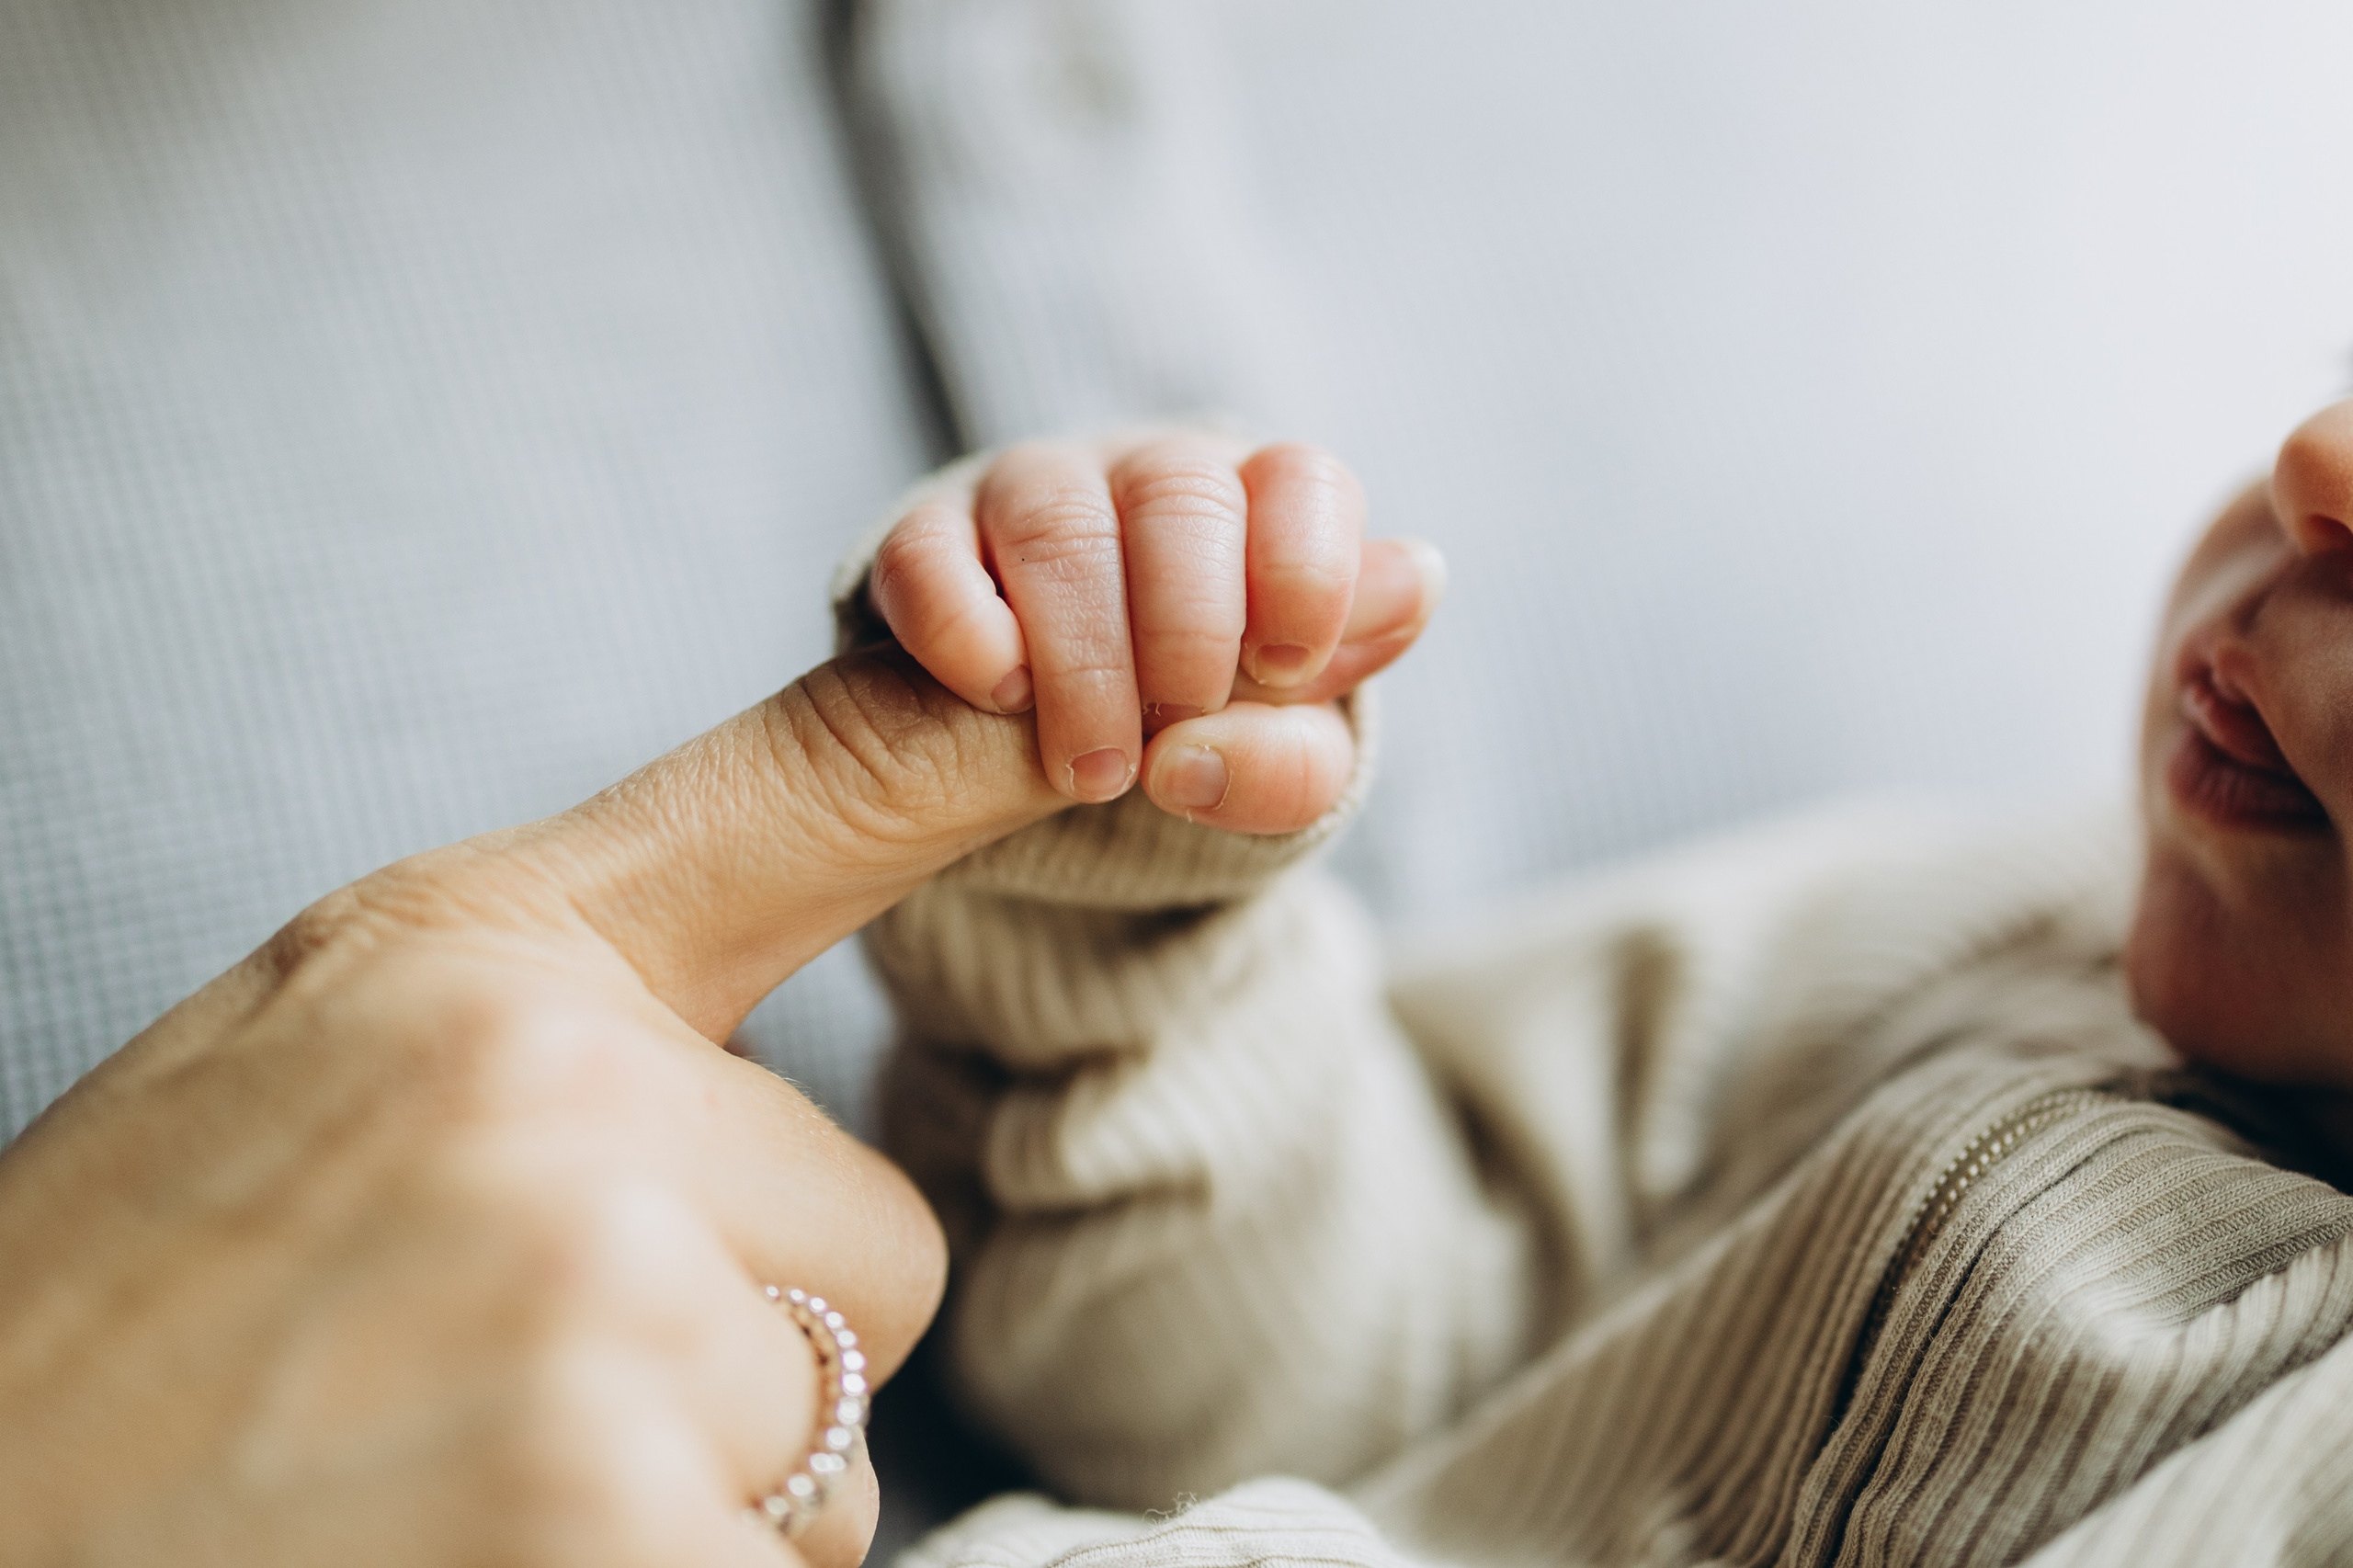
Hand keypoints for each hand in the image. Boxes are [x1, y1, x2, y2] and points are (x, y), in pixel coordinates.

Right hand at [0, 651, 1068, 1565]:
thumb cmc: (133, 1320)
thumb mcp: (328, 1061)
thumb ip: (573, 1002)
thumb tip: (796, 1017)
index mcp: (480, 958)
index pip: (822, 800)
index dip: (990, 751)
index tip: (1153, 709)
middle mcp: (555, 1101)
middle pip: (879, 1252)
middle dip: (746, 1348)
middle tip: (494, 1382)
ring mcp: (590, 1323)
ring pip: (834, 1442)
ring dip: (691, 1495)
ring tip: (453, 1481)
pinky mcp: (609, 1536)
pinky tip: (476, 1565)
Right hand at [867, 431, 1443, 832]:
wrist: (1045, 751)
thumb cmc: (1190, 731)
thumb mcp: (1263, 757)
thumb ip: (1320, 711)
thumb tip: (1412, 582)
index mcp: (1259, 508)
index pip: (1305, 480)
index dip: (1303, 572)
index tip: (1282, 668)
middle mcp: (1148, 477)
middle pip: (1181, 497)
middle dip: (1186, 637)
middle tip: (1169, 751)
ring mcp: (1030, 495)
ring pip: (1059, 525)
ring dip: (1084, 665)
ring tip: (1091, 774)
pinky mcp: (925, 541)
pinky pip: (930, 557)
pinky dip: (969, 636)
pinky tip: (1001, 696)